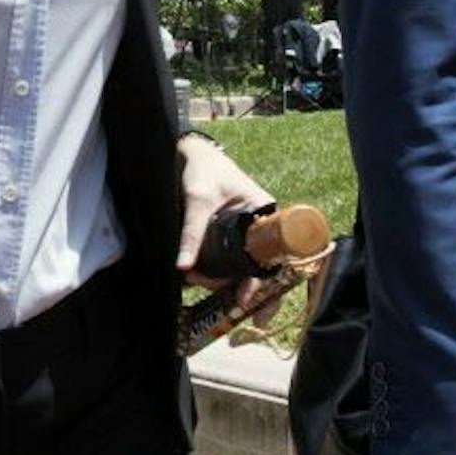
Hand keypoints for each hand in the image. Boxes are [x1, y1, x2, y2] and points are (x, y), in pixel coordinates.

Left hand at [175, 135, 274, 289]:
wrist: (190, 154)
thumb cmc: (203, 169)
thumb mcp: (199, 200)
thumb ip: (193, 232)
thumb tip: (184, 266)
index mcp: (264, 212)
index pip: (271, 256)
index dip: (260, 283)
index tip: (244, 300)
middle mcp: (258, 226)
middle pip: (255, 268)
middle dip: (234, 286)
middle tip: (207, 288)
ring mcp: (243, 234)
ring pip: (238, 268)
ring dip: (218, 281)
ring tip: (192, 278)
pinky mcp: (227, 238)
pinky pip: (226, 262)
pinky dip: (213, 273)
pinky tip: (194, 275)